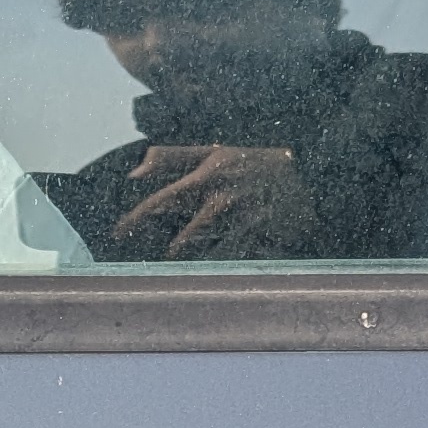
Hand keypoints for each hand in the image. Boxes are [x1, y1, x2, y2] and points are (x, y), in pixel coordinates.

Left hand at [113, 143, 317, 258]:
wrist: (310, 173)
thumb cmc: (255, 162)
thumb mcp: (215, 151)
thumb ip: (172, 158)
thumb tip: (134, 172)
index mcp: (208, 176)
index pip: (162, 200)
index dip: (136, 218)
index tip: (117, 234)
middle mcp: (223, 200)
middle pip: (182, 237)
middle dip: (166, 253)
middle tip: (152, 263)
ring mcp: (243, 221)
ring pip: (207, 254)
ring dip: (193, 264)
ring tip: (180, 272)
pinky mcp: (262, 240)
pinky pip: (235, 261)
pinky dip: (223, 268)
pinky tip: (213, 276)